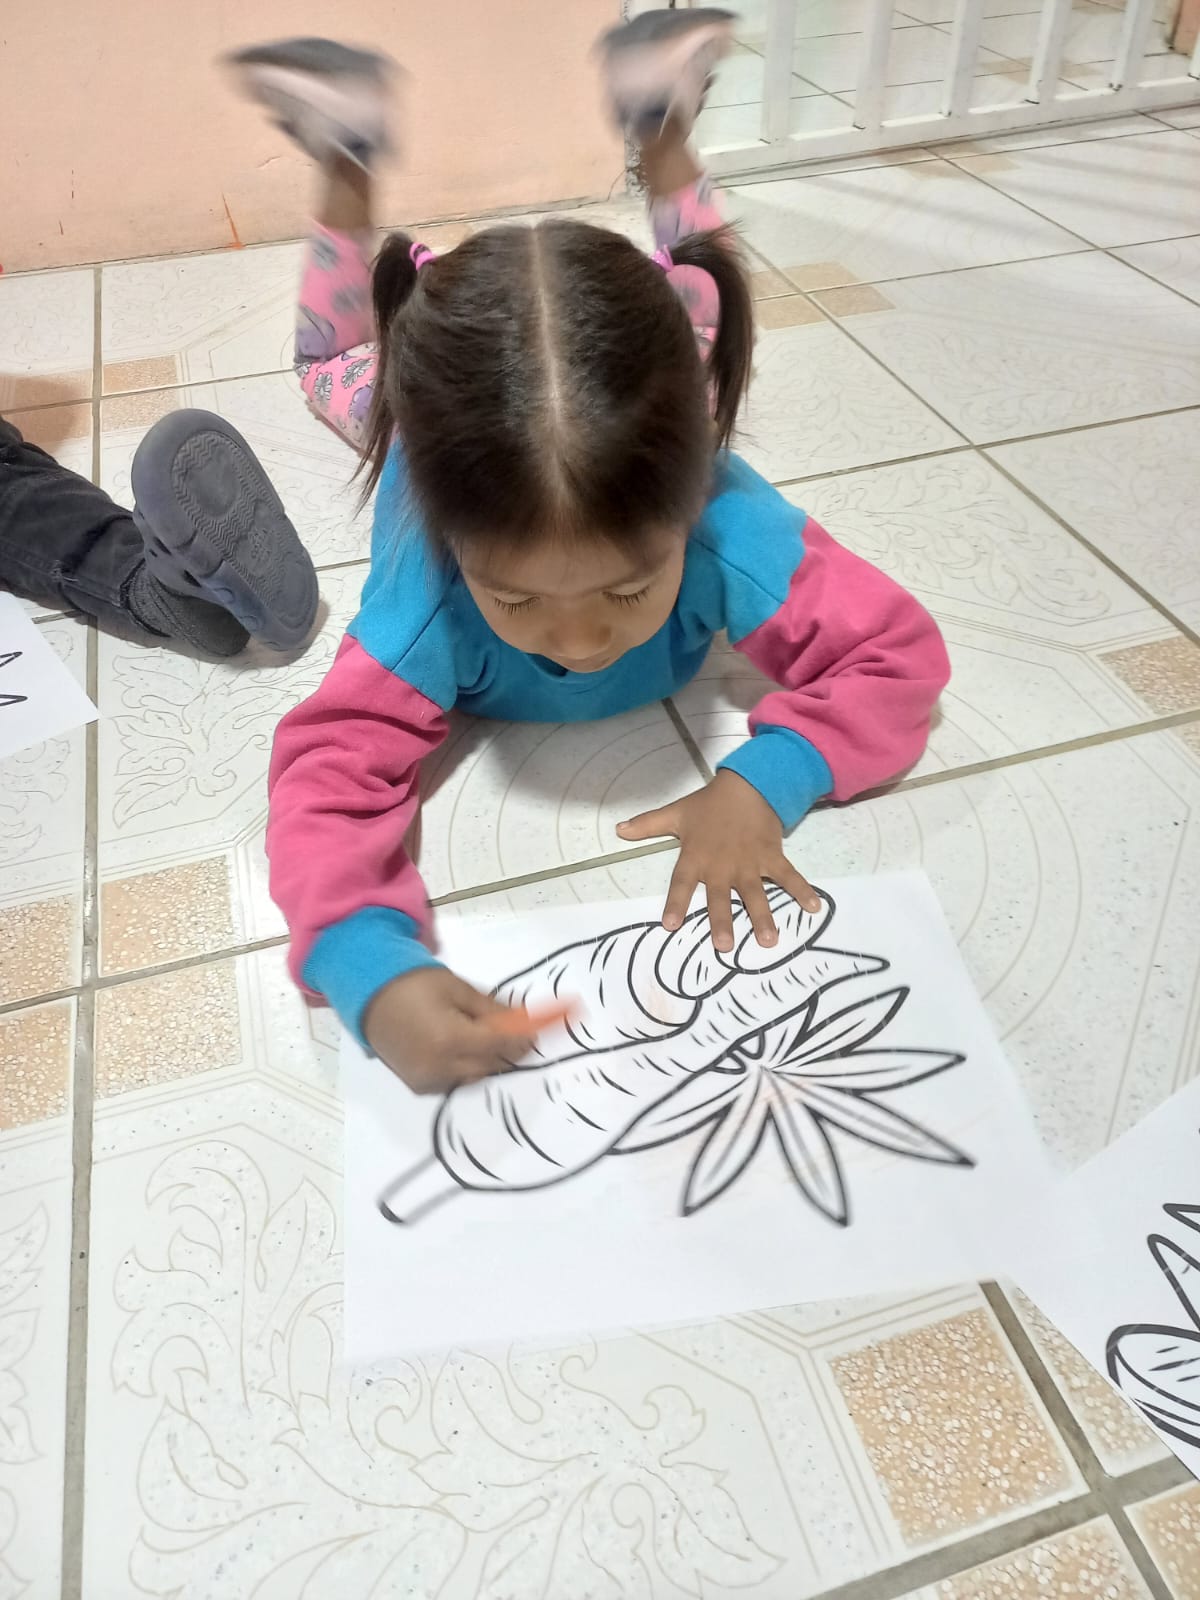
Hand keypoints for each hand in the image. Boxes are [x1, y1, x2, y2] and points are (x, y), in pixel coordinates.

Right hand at [363, 968, 533, 1095]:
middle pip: (491, 1066)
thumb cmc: (415, 984)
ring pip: (475, 1077)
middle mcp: (439, 1066)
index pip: (501, 1046)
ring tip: (492, 1039)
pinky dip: (467, 1068)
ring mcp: (427, 1080)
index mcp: (451, 1038)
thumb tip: (523, 1022)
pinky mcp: (418, 1085)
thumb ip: (492, 1010)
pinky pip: (455, 1081)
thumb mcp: (458, 988)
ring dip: (489, 1060)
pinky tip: (468, 1049)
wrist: (369, 994)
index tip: (539, 1032)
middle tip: (520, 1035)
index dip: (524, 1039)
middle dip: (509, 1051)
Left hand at [616, 770, 820, 952]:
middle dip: (721, 921)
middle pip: (720, 897)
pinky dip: (802, 891)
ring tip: (768, 941)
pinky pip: (788, 877)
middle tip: (724, 946)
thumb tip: (618, 830)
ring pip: (755, 894)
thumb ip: (647, 825)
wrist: (747, 784)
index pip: (681, 883)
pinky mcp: (771, 857)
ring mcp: (749, 863)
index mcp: (696, 856)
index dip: (675, 903)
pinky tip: (814, 908)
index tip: (670, 925)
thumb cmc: (708, 806)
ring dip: (762, 917)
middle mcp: (722, 865)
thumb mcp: (675, 814)